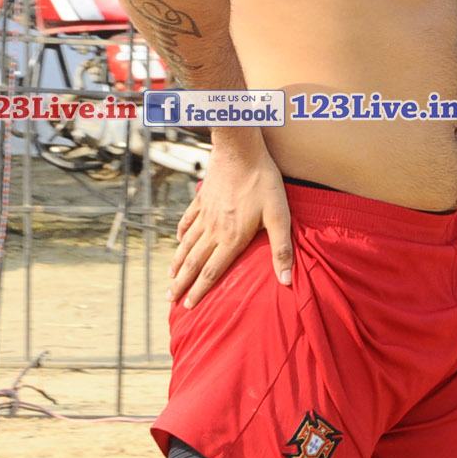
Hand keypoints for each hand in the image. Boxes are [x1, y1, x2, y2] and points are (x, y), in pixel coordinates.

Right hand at [168, 141, 292, 307]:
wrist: (240, 150)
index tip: (189, 307)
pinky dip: (181, 233)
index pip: (212, 272)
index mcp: (231, 238)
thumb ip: (281, 249)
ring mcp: (205, 214)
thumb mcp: (279, 216)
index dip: (200, 292)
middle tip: (170, 300)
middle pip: (193, 263)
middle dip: (181, 284)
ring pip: (186, 245)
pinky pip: (187, 220)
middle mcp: (213, 230)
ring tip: (170, 278)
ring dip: (177, 263)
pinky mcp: (202, 199)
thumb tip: (286, 281)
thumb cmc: (263, 182)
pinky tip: (178, 241)